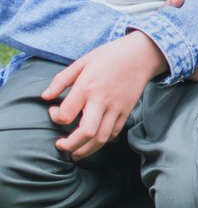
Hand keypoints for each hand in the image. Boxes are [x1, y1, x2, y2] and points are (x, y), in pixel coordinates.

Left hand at [41, 30, 167, 159]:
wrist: (142, 54)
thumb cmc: (111, 55)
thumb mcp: (83, 61)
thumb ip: (62, 79)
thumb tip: (45, 96)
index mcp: (87, 87)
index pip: (65, 114)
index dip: (54, 117)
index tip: (54, 111)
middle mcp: (102, 101)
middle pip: (85, 133)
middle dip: (70, 145)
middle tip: (60, 145)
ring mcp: (116, 108)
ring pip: (101, 138)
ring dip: (86, 150)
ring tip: (75, 153)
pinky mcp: (127, 111)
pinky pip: (114, 132)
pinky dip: (102, 141)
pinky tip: (93, 141)